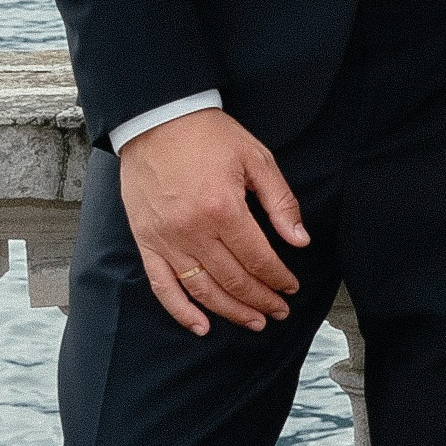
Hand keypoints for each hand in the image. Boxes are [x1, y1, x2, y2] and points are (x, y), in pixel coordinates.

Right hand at [118, 108, 308, 334]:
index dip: (278, 277)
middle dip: (261, 300)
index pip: (258, 258)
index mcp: (223, 208)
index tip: (291, 287)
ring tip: (253, 322)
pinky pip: (162, 285)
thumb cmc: (208, 136)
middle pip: (233, 279)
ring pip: (202, 289)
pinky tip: (201, 326)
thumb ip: (281, 202)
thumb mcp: (256, 158)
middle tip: (278, 311)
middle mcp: (193, 230)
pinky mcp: (146, 241)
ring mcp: (166, 239)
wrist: (156, 119)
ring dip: (230, 311)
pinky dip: (181, 311)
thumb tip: (300, 241)